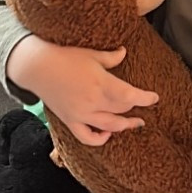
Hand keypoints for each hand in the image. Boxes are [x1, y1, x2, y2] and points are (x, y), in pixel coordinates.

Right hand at [6, 38, 158, 146]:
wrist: (36, 66)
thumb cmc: (63, 56)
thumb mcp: (91, 53)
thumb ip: (110, 57)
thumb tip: (124, 52)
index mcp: (101, 83)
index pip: (129, 96)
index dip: (145, 98)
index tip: (154, 98)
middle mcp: (93, 102)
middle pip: (122, 110)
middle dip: (135, 109)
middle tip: (144, 107)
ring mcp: (81, 114)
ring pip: (109, 126)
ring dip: (124, 126)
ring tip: (134, 123)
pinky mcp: (70, 120)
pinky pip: (87, 137)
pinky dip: (99, 139)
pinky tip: (107, 134)